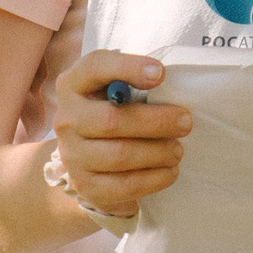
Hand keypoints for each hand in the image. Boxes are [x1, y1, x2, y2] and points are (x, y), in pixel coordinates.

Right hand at [48, 51, 191, 220]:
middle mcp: (66, 119)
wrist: (89, 156)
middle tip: (185, 122)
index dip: (128, 68)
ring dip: (157, 152)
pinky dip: (154, 179)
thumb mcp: (116, 88)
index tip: (161, 74)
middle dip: (156, 121)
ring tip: (178, 150)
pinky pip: (124, 185)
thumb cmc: (115, 110)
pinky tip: (170, 171)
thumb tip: (164, 79)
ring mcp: (72, 155)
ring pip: (119, 156)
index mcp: (73, 85)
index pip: (94, 67)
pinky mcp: (86, 185)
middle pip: (111, 120)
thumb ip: (134, 81)